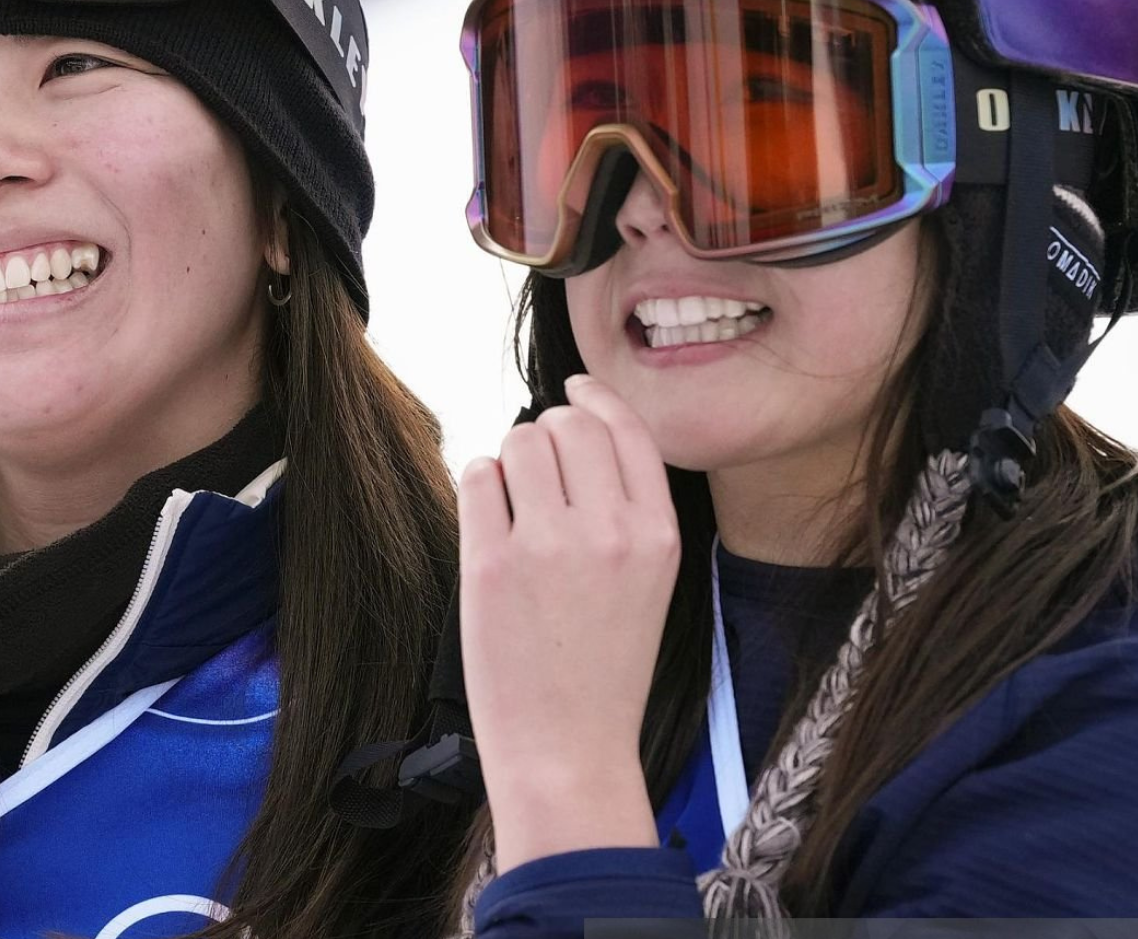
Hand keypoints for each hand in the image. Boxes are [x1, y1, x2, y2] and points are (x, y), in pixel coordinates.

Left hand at [458, 373, 682, 869]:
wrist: (567, 747)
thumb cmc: (602, 668)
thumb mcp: (649, 583)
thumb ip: (625, 511)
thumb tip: (574, 431)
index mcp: (658, 535)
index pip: (628, 430)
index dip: (596, 400)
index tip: (575, 389)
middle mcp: (610, 531)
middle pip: (568, 425)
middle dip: (546, 432)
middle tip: (536, 469)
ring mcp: (548, 546)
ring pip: (519, 441)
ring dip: (510, 459)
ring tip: (513, 505)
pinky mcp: (491, 563)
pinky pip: (478, 477)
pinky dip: (480, 486)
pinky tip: (489, 521)